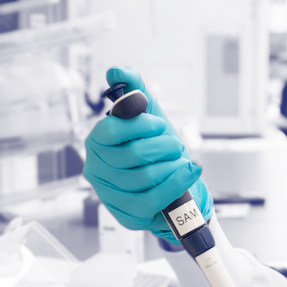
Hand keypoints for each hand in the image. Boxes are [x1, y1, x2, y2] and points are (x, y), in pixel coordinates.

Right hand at [84, 66, 211, 243]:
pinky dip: (177, 182)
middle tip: (175, 145)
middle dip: (163, 146)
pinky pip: (154, 198)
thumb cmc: (157, 153)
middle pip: (133, 155)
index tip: (158, 124)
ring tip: (180, 160)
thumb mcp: (149, 120)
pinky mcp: (127, 215)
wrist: (173, 188)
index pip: (111, 130)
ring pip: (146, 177)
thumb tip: (117, 71)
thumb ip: (134, 91)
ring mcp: (109, 195)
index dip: (139, 125)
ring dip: (172, 165)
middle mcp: (96, 169)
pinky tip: (190, 172)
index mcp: (96, 142)